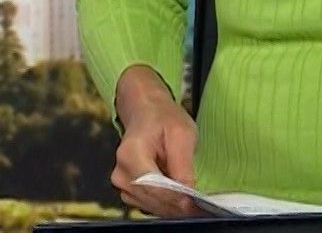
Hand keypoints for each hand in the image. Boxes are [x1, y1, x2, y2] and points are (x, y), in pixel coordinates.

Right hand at [109, 65, 203, 218]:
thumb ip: (183, 165)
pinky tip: (179, 197)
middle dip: (176, 205)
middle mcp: (121, 172)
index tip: (195, 204)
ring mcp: (121, 183)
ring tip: (193, 202)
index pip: (153, 187)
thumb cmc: (163, 119)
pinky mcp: (127, 190)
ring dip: (172, 207)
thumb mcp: (182, 134)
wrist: (145, 113)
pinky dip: (165, 204)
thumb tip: (188, 193)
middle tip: (200, 207)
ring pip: (151, 206)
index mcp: (131, 154)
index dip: (175, 199)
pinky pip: (149, 205)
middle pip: (151, 200)